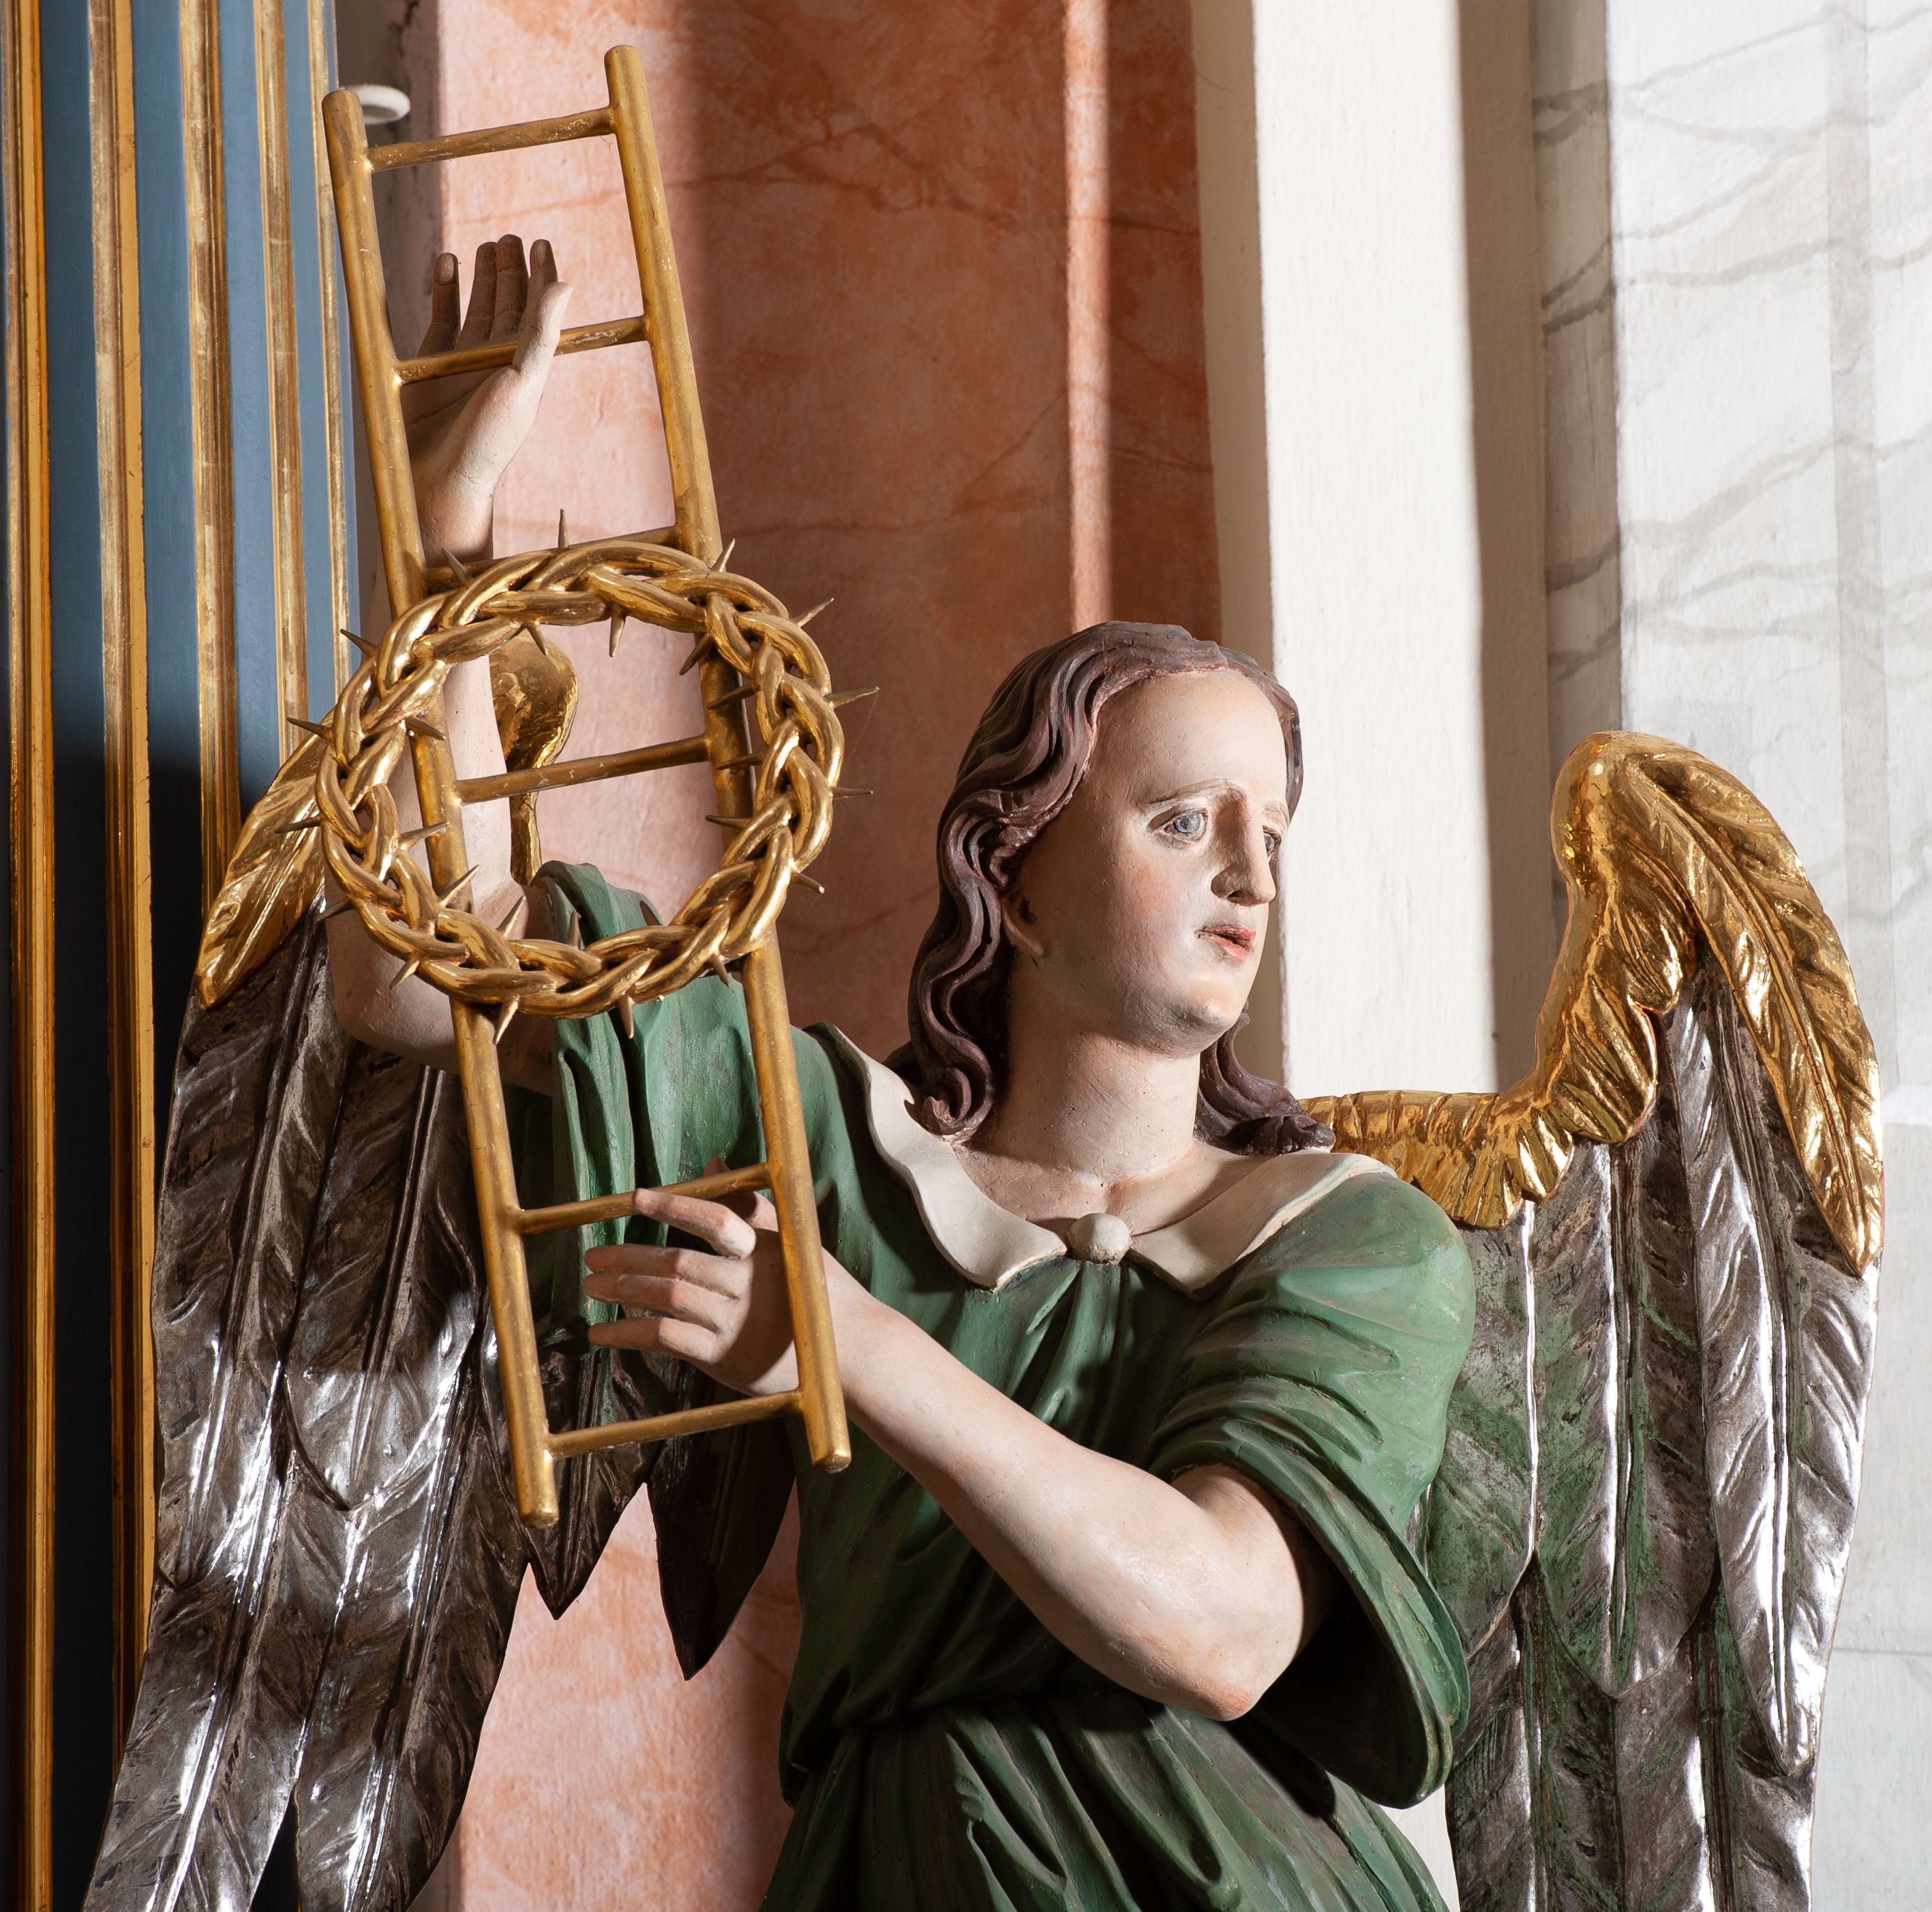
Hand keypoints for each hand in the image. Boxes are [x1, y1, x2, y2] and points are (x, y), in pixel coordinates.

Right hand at [403, 234, 570, 566]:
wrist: (440, 478)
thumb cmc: (488, 440)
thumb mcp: (522, 383)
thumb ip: (541, 333)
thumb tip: (565, 285)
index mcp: (527, 366)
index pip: (538, 312)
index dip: (542, 278)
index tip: (543, 243)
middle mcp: (498, 361)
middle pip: (509, 305)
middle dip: (512, 271)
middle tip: (512, 237)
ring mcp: (463, 361)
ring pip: (477, 308)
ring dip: (483, 277)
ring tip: (489, 244)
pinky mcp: (431, 364)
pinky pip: (441, 318)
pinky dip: (444, 291)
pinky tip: (448, 262)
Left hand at [582, 1178, 862, 1397]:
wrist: (850, 1352)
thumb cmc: (817, 1290)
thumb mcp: (790, 1241)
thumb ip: (749, 1205)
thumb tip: (713, 1161)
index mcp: (763, 1249)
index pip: (715, 1219)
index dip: (674, 1204)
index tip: (635, 1197)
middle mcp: (747, 1282)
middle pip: (677, 1262)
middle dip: (628, 1257)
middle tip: (591, 1256)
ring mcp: (734, 1321)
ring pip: (666, 1298)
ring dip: (623, 1290)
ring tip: (591, 1286)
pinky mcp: (724, 1358)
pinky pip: (666, 1339)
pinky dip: (630, 1333)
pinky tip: (603, 1331)